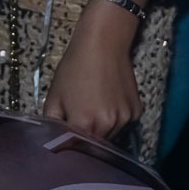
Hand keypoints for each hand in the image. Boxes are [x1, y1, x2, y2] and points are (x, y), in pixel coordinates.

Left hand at [44, 2, 142, 141]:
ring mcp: (124, 118)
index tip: (67, 133)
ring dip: (102, 127)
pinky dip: (116, 117)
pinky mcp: (136, 111)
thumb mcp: (54, 94)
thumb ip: (52, 122)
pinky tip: (110, 98)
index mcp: (85, 123)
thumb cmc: (75, 66)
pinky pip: (124, 122)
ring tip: (95, 104)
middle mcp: (108, 125)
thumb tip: (53, 138)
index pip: (76, 146)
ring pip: (110, 134)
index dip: (70, 141)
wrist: (103, 43)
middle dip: (86, 135)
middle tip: (80, 117)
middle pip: (95, 143)